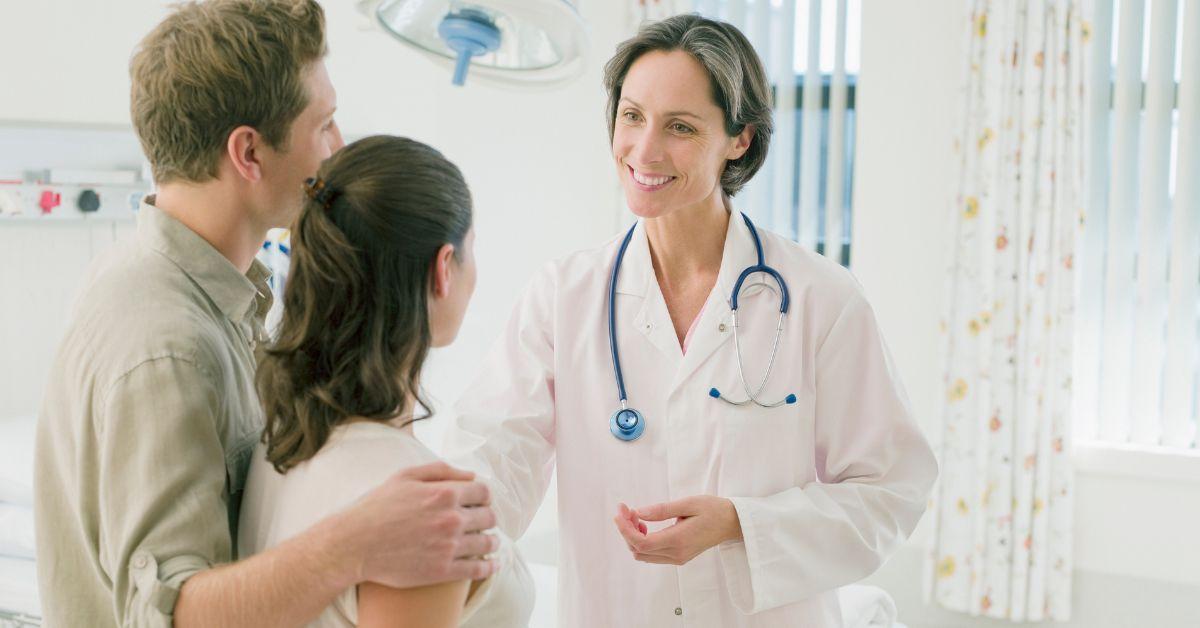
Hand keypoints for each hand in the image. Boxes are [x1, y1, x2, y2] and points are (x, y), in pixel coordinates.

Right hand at [342, 461, 499, 587]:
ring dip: (492, 541)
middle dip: (487, 517)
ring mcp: (448, 546)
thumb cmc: (377, 507)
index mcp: (444, 493)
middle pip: (488, 517)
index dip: (483, 495)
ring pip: (487, 542)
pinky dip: (489, 566)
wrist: (354, 544)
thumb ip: (441, 470)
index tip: (480, 501)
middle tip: (482, 521)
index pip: (483, 492)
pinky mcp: (442, 571)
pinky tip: (492, 564)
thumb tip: (471, 475)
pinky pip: (478, 569)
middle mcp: (451, 519)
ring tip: (490, 542)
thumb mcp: (405, 476)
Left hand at [612, 496, 742, 565]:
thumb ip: (662, 510)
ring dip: (633, 536)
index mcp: (678, 540)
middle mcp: (676, 554)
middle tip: (626, 509)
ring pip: (643, 555)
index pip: (641, 543)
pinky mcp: (678, 557)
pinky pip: (652, 554)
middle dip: (626, 530)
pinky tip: (645, 525)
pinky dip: (643, 541)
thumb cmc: (712, 509)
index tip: (619, 512)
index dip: (625, 529)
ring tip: (635, 516)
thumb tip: (638, 512)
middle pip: (639, 550)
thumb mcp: (688, 503)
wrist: (732, 523)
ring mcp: (677, 558)